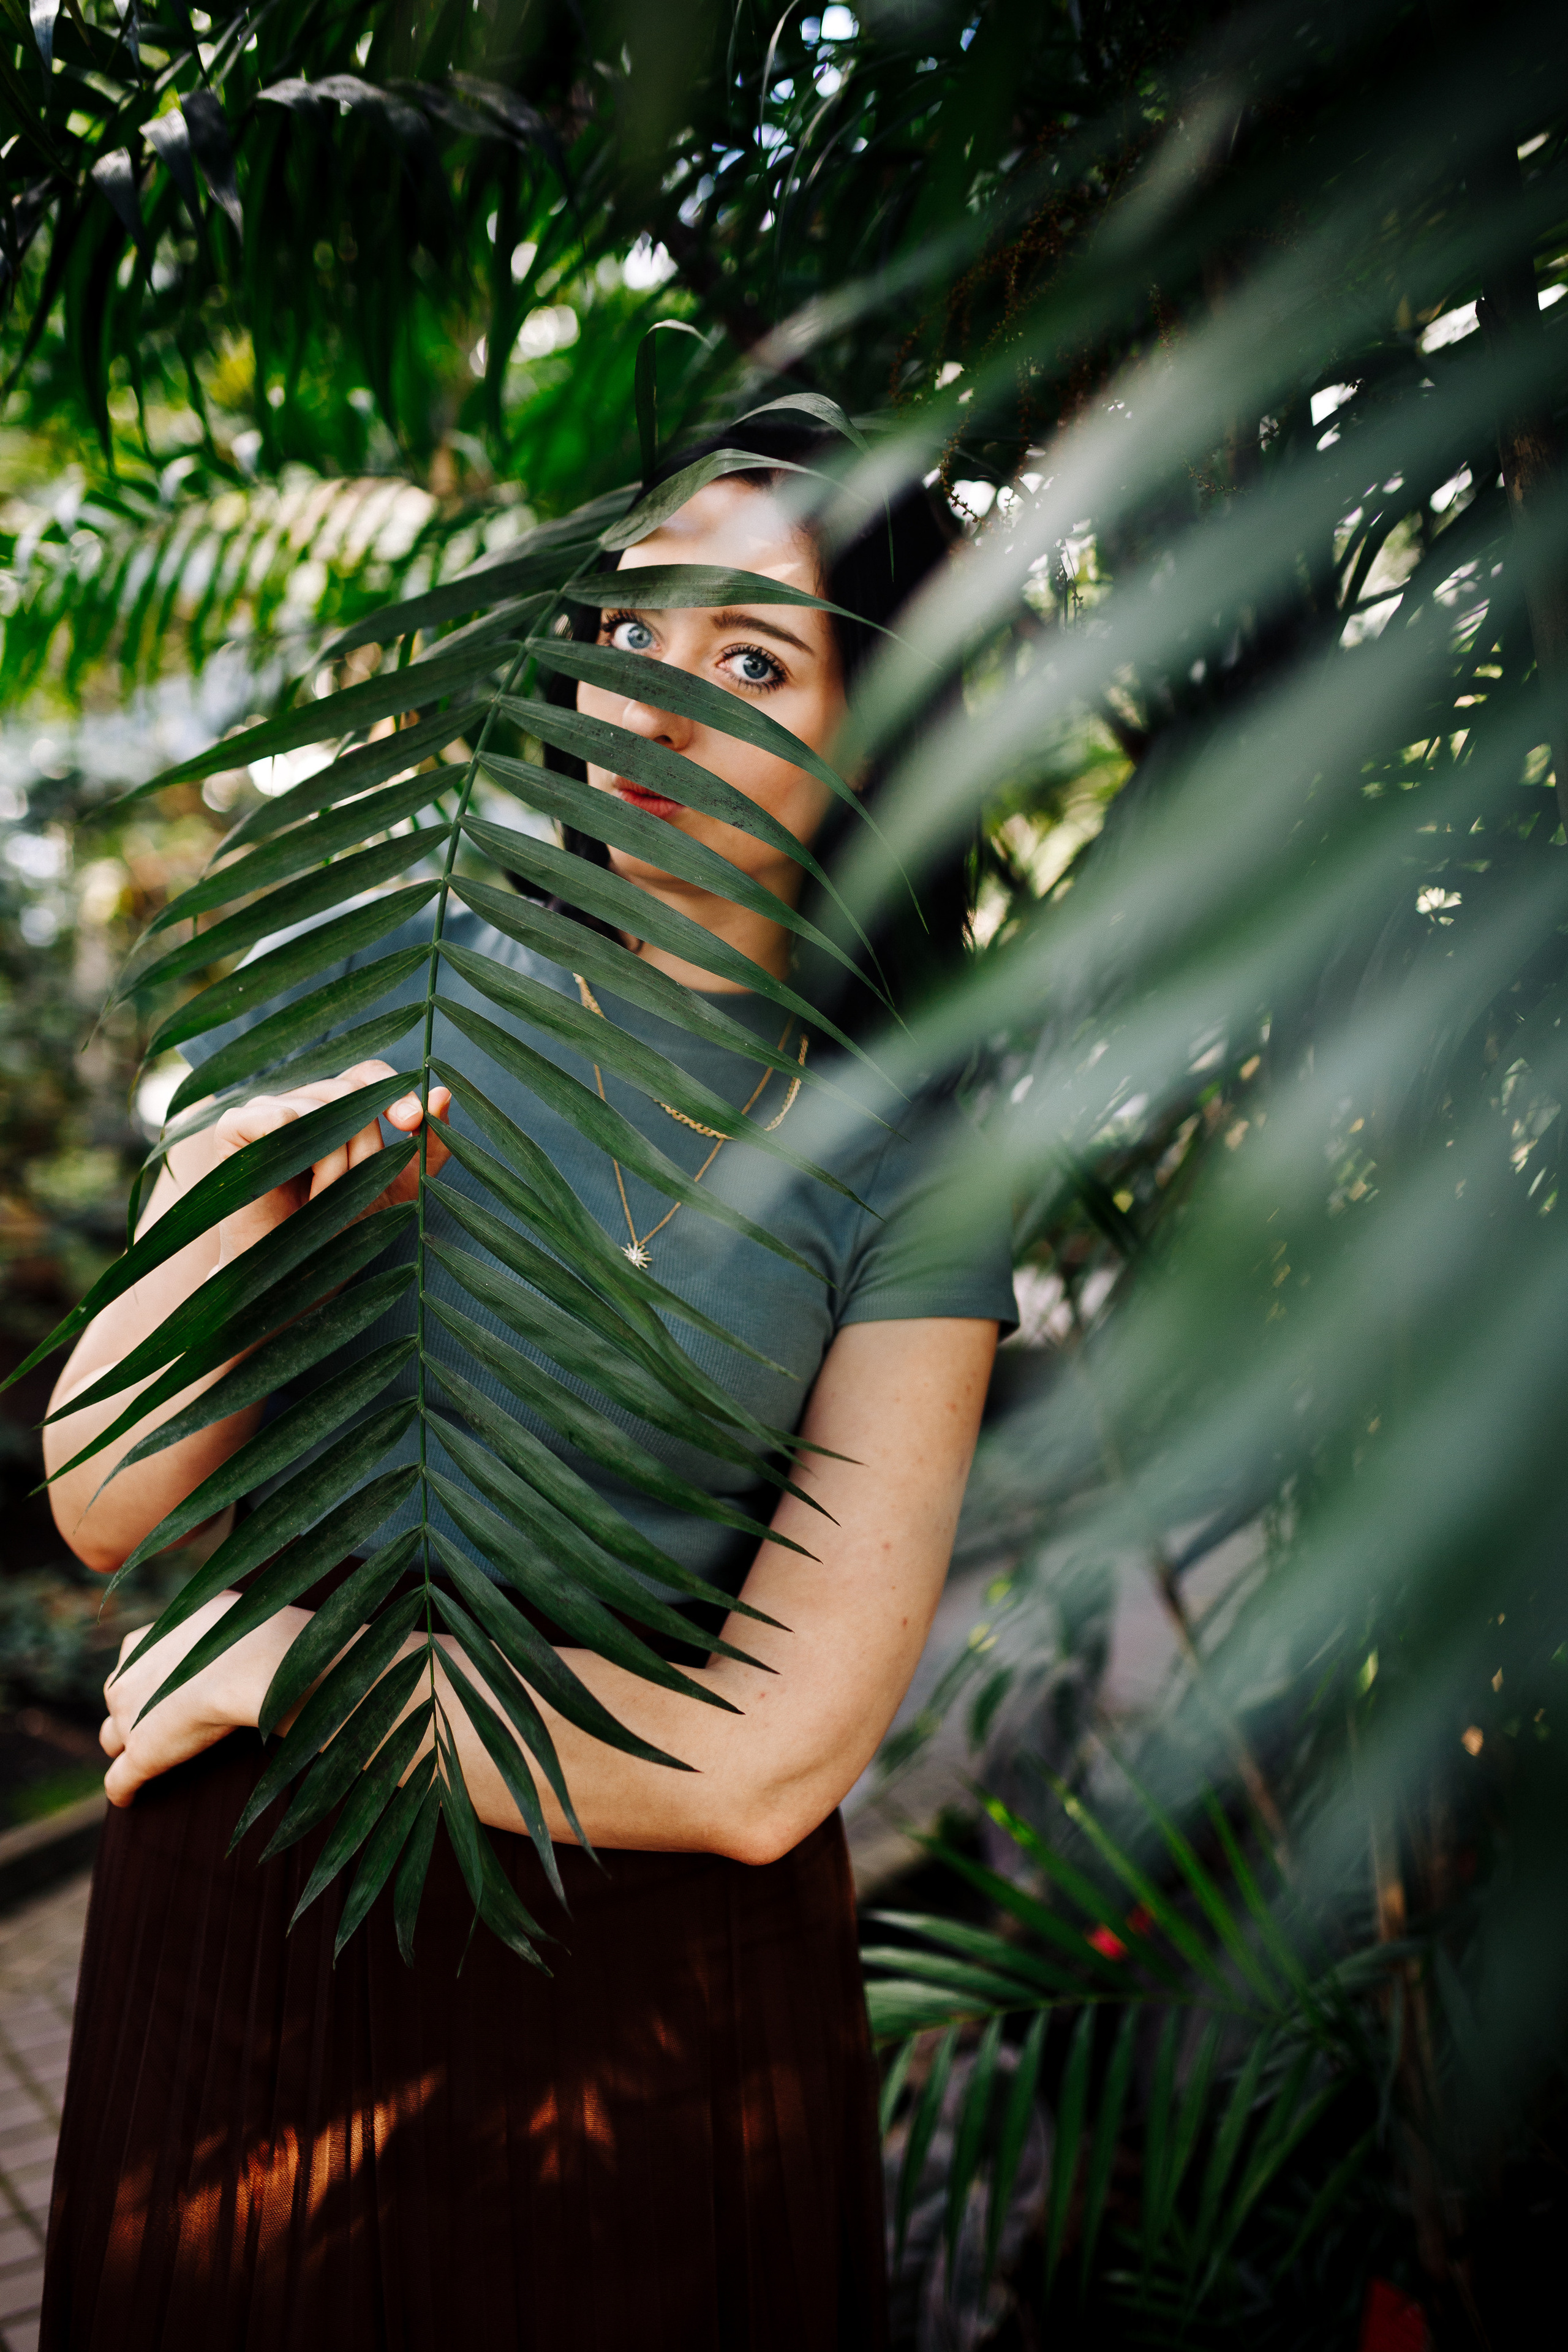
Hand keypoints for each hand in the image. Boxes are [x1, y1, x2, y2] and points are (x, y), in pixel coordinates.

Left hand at [100, 1593, 307, 1804]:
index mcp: (138, 1646)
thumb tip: (224, 1618)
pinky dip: (124, 1792)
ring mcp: (128, 1722)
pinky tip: (131, 1800)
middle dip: (131, 1713)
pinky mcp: (142, 1756)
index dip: (145, 1681)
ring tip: (142, 1759)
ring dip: (125, 1748)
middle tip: (158, 1722)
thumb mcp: (216, 1609)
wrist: (246, 1661)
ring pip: (112, 1741)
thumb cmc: (240, 1629)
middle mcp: (123, 1682)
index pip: (129, 1667)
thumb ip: (205, 1620)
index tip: (163, 1688)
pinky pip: (119, 1782)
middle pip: (116, 1703)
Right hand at [211, 1059, 450, 1266]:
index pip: (367, 1073)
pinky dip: (292, 1142)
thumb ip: (427, 1146)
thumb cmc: (343, 1227)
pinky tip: (290, 1171)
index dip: (393, 1092)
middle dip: (366, 1143)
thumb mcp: (399, 1187)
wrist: (295, 1275)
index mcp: (336, 1107)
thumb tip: (444, 1093)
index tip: (413, 1125)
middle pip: (347, 1091)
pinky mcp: (232, 1129)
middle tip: (358, 1184)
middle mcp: (300, 1101)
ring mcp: (264, 1110)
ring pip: (317, 1107)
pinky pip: (273, 1114)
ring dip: (333, 1161)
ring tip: (322, 1197)